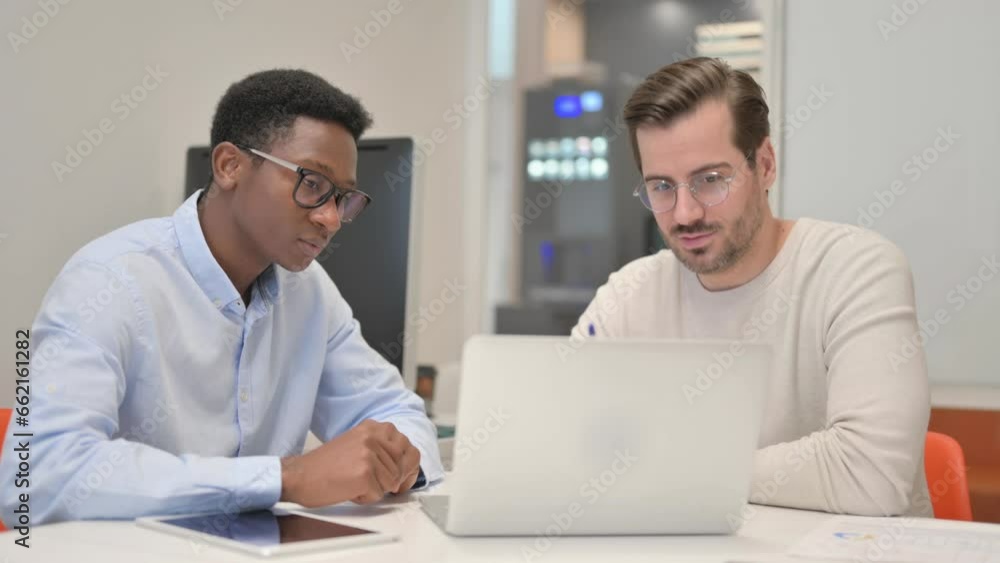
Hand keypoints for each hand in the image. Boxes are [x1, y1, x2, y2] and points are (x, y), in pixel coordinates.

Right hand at [280, 420, 421, 506]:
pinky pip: (378, 494)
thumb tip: (405, 465)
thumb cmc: (325, 465)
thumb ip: (380, 448)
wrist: (300, 476)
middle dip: (395, 480)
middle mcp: (373, 437)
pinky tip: (348, 490)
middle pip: (404, 466)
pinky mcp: (365, 473)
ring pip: (392, 482)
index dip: (408, 466)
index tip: (404, 477)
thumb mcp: (356, 444)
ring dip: (375, 489)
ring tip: (353, 483)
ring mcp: (369, 454)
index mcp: (373, 427)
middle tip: (377, 485)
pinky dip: (365, 498)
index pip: (408, 447)